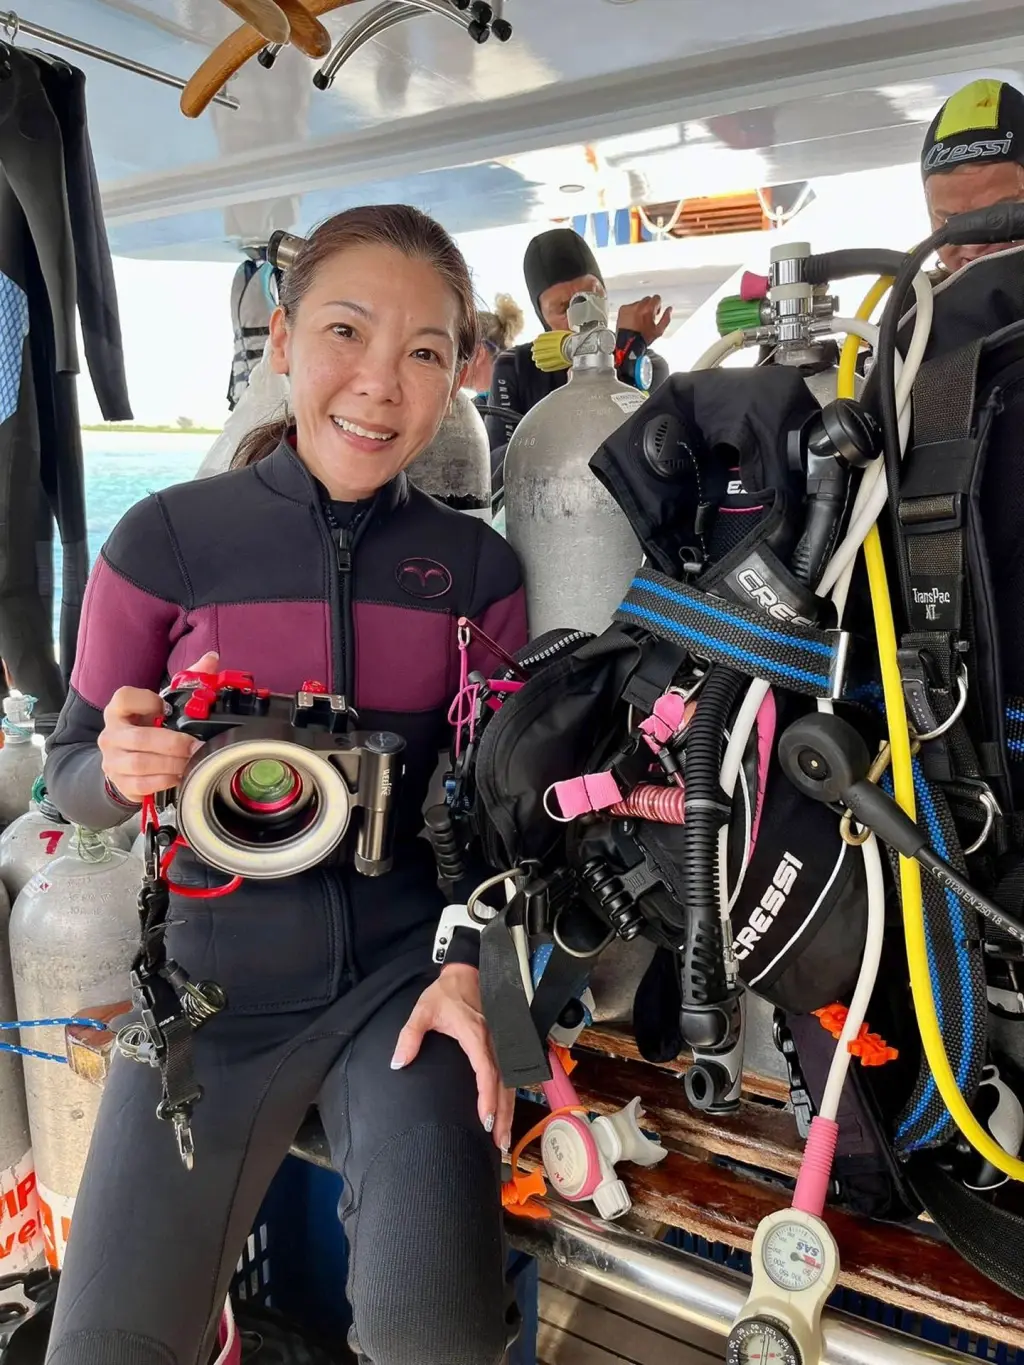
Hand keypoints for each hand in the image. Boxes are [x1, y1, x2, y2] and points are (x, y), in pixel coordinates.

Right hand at [98, 651, 218, 802]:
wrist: (126, 762)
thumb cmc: (149, 728)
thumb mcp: (164, 704)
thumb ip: (187, 681)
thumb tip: (211, 658)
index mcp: (119, 710)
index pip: (125, 698)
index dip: (148, 702)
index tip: (166, 708)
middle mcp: (111, 735)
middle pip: (139, 739)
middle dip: (173, 744)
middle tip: (197, 746)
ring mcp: (112, 761)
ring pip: (141, 764)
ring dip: (172, 764)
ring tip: (193, 762)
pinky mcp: (120, 783)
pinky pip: (142, 785)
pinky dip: (165, 781)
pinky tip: (180, 776)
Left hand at [391, 963, 513, 1150]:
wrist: (467, 972)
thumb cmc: (446, 993)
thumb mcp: (423, 1010)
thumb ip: (410, 1035)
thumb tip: (398, 1062)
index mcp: (476, 1034)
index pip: (486, 1070)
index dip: (488, 1096)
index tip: (486, 1120)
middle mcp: (495, 1040)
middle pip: (505, 1083)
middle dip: (504, 1114)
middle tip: (499, 1144)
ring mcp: (503, 1043)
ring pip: (512, 1081)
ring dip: (510, 1110)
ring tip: (504, 1140)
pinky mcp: (504, 1045)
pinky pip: (512, 1074)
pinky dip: (510, 1097)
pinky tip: (506, 1115)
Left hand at [617, 295, 672, 344]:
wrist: (627, 344)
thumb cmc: (642, 339)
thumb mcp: (659, 331)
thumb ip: (666, 318)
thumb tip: (669, 309)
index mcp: (649, 309)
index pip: (656, 298)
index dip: (657, 305)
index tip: (655, 311)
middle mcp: (639, 306)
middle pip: (647, 299)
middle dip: (649, 307)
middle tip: (647, 317)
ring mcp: (629, 307)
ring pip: (638, 303)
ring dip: (639, 309)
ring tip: (638, 321)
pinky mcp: (622, 310)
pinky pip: (629, 307)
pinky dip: (631, 312)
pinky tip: (631, 321)